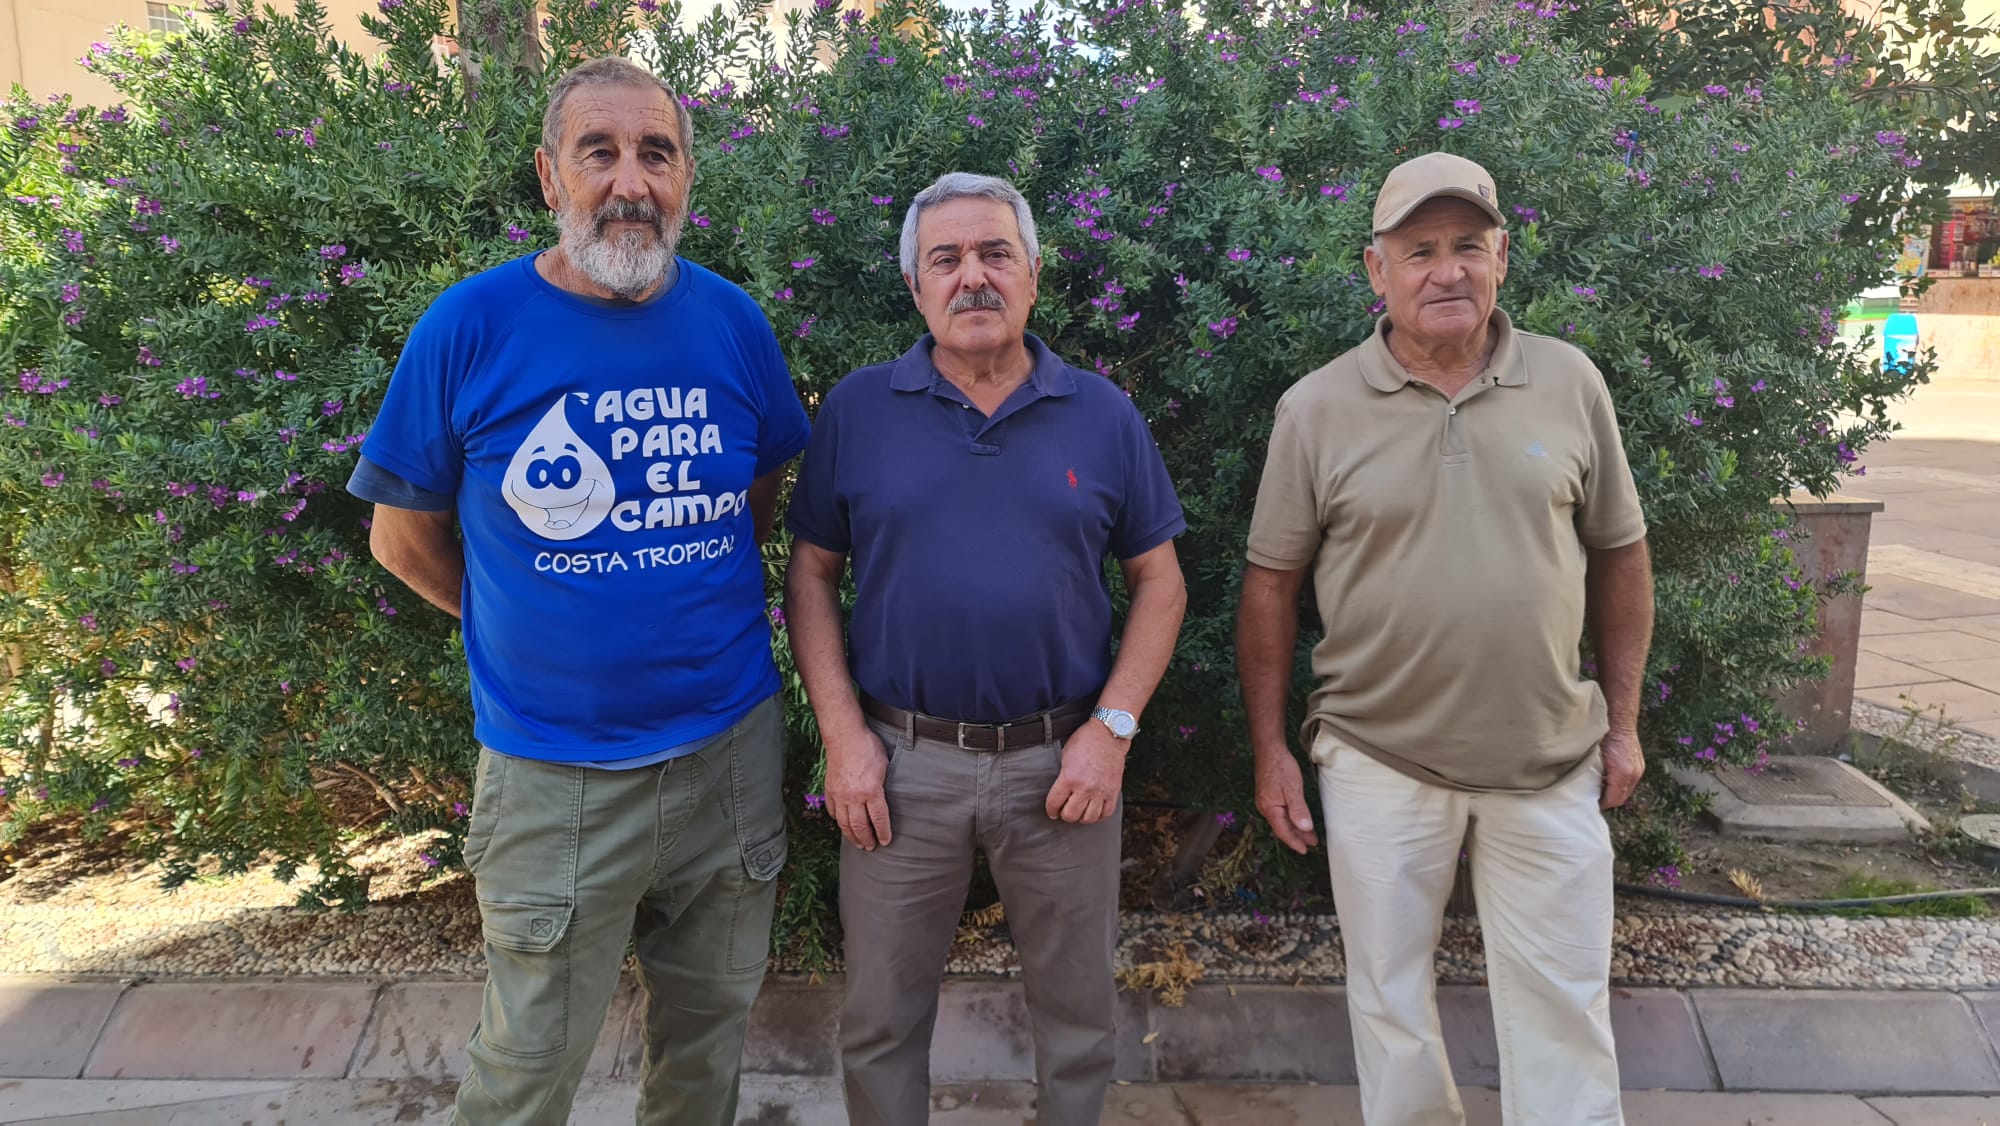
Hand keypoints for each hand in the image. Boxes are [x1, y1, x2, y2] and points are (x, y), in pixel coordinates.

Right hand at [824, 723, 892, 849]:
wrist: (844, 735)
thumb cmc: (868, 747)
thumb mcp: (884, 766)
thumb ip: (883, 786)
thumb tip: (886, 800)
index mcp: (871, 790)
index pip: (879, 819)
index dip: (883, 833)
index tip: (885, 841)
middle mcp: (854, 796)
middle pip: (860, 826)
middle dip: (867, 839)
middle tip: (871, 847)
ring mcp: (839, 795)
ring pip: (845, 823)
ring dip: (852, 836)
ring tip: (858, 844)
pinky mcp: (830, 791)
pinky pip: (833, 812)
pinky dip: (839, 822)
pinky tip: (843, 826)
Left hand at [1045, 720, 1127, 823]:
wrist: (1109, 734)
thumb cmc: (1086, 741)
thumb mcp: (1066, 756)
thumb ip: (1063, 775)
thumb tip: (1060, 791)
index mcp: (1069, 777)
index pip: (1054, 803)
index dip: (1051, 810)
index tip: (1052, 812)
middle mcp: (1085, 787)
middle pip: (1071, 815)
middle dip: (1065, 815)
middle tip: (1065, 811)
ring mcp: (1101, 791)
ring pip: (1088, 818)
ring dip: (1081, 818)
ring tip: (1079, 812)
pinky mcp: (1113, 791)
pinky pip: (1106, 813)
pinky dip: (1099, 816)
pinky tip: (1094, 811)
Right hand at [1255, 748, 1319, 853]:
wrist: (1269, 750)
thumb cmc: (1281, 767)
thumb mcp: (1293, 788)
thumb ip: (1299, 810)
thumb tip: (1305, 828)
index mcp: (1270, 809)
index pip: (1283, 831)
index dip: (1295, 842)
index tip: (1305, 851)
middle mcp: (1266, 808)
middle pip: (1282, 828)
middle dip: (1297, 837)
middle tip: (1312, 844)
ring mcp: (1266, 802)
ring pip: (1282, 821)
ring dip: (1295, 828)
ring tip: (1309, 834)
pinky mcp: (1269, 796)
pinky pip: (1280, 814)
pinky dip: (1290, 820)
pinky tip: (1297, 820)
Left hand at [1599, 728, 1644, 809]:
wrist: (1620, 722)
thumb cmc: (1603, 737)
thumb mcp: (1594, 758)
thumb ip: (1593, 775)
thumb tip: (1586, 789)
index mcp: (1622, 773)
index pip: (1614, 799)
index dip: (1602, 803)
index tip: (1592, 803)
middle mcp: (1634, 774)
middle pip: (1622, 798)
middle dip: (1609, 800)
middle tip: (1595, 798)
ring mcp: (1639, 770)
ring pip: (1627, 790)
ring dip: (1615, 792)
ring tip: (1601, 789)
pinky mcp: (1640, 766)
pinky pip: (1631, 782)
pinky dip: (1621, 785)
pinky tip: (1609, 779)